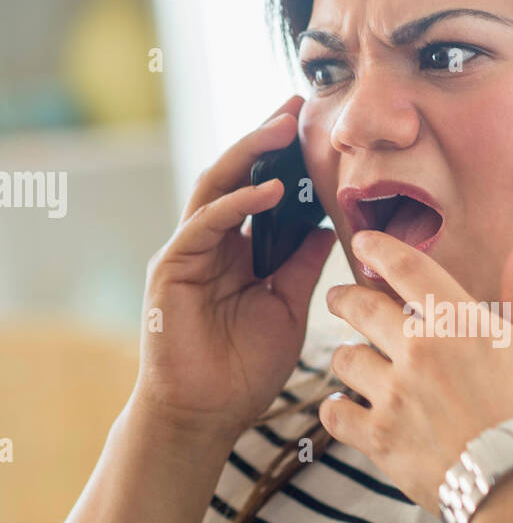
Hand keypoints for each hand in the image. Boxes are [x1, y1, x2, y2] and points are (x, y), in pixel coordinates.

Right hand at [131, 94, 337, 442]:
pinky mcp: (171, 268)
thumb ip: (302, 265)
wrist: (205, 417)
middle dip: (264, 138)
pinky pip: (205, 224)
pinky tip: (269, 192)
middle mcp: (209, 243)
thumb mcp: (287, 307)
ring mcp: (187, 252)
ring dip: (249, 154)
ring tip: (283, 128)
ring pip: (216, 187)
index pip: (259, 190)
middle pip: (235, 175)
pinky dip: (237, 203)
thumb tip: (330, 226)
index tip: (313, 127)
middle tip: (295, 105)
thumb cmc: (244, 369)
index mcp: (237, 250)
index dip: (282, 158)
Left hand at [318, 229, 512, 513]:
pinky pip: (336, 415)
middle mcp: (416, 351)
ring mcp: (393, 395)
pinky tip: (340, 409)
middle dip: (344, 299)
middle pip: (361, 309)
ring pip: (345, 361)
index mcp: (456, 322)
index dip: (379, 249)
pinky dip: (335, 410)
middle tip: (338, 299)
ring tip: (350, 361)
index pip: (407, 268)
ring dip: (346, 358)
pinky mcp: (379, 439)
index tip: (362, 243)